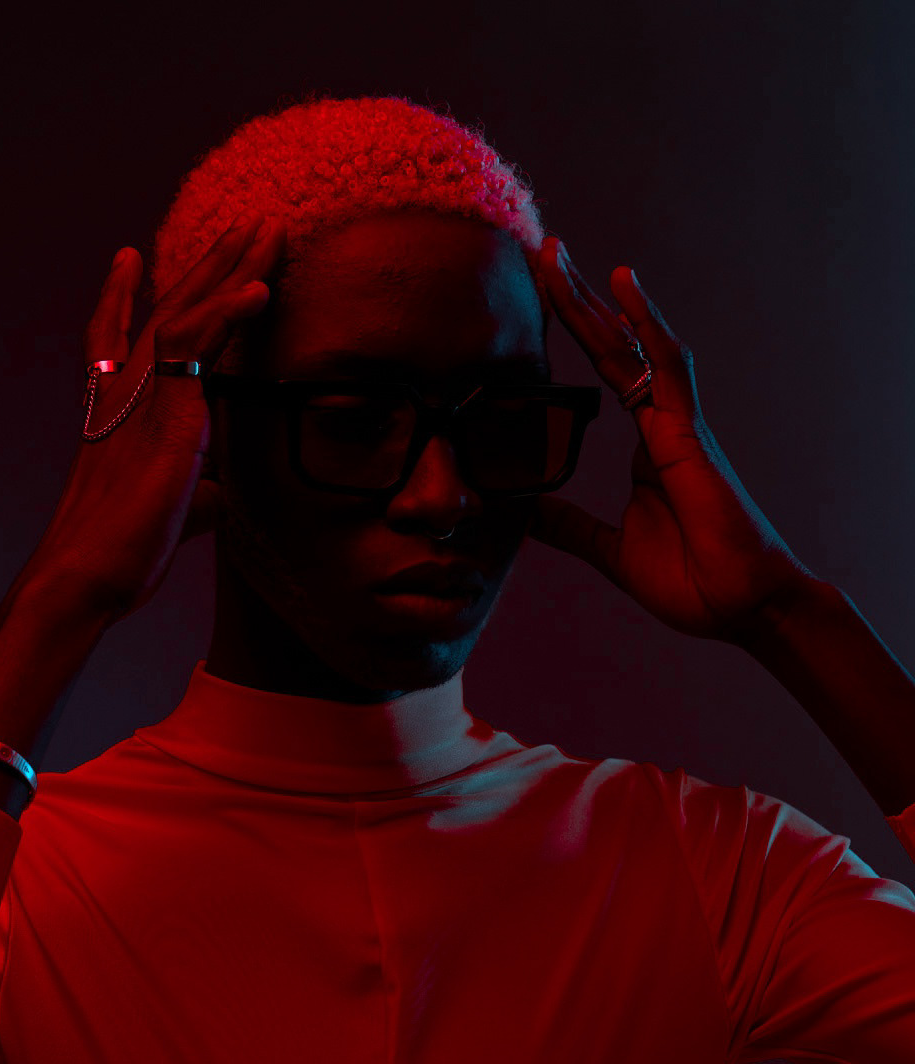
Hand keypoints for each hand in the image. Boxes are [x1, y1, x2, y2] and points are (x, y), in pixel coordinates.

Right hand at [19, 215, 284, 625]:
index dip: (119, 298)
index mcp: (114, 415)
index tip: (126, 257)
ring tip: (264, 229)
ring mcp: (140, 399)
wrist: (85, 576)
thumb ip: (193, 495)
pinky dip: (228, 314)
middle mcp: (121, 395)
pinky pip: (197, 348)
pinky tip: (258, 288)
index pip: (114, 343)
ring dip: (229, 269)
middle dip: (206, 267)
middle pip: (167, 312)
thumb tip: (215, 498)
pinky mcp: (166, 416)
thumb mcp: (166, 518)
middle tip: (241, 225)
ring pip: (187, 314)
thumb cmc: (116, 558)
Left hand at [529, 237, 819, 646]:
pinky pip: (668, 367)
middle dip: (578, 299)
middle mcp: (662, 423)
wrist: (740, 606)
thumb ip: (571, 527)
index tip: (544, 295)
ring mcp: (678, 424)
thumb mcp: (610, 550)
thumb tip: (528, 512)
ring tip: (564, 257)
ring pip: (634, 345)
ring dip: (599, 300)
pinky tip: (626, 287)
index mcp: (647, 446)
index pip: (606, 371)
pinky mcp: (689, 435)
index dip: (576, 332)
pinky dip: (646, 325)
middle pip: (615, 346)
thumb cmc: (692, 580)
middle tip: (543, 251)